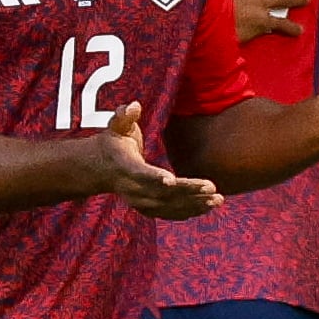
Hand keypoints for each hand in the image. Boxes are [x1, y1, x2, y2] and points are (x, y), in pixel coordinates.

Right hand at [92, 101, 222, 218]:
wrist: (100, 170)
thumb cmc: (114, 142)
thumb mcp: (116, 126)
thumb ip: (124, 115)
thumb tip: (134, 105)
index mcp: (124, 166)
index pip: (139, 173)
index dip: (154, 177)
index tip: (171, 179)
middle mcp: (131, 189)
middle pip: (161, 193)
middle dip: (187, 191)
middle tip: (211, 187)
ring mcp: (139, 202)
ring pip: (169, 207)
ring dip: (194, 205)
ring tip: (217, 199)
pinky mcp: (148, 209)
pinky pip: (171, 213)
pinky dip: (190, 211)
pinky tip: (209, 207)